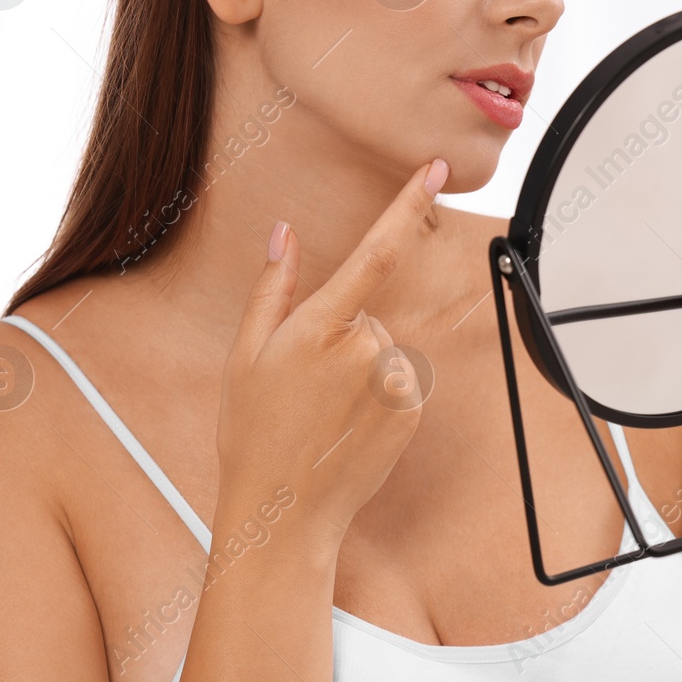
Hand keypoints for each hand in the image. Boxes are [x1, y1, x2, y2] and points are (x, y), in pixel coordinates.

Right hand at [214, 157, 448, 538]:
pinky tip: (346, 423)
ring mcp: (394, 380)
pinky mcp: (413, 407)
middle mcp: (365, 349)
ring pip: (382, 346)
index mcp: (319, 328)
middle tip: (304, 385)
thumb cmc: (253, 434)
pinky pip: (398, 377)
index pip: (375, 251)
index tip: (435, 169)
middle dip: (340, 334)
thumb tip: (284, 231)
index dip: (407, 205)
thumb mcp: (245, 354)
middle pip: (366, 312)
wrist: (285, 512)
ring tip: (323, 410)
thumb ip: (272, 287)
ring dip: (359, 367)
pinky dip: (377, 391)